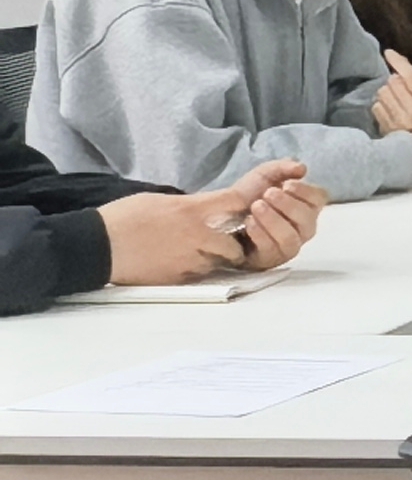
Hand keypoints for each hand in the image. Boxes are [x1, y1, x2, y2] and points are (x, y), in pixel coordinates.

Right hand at [96, 189, 254, 285]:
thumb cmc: (122, 218)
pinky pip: (195, 276)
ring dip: (212, 260)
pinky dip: (193, 271)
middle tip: (225, 243)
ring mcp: (187, 260)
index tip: (245, 210)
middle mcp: (196, 236)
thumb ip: (186, 205)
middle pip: (234, 244)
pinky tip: (177, 264)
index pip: (236, 202)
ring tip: (195, 254)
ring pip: (215, 263)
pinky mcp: (175, 279)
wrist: (97, 246)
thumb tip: (201, 208)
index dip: (245, 205)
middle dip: (233, 246)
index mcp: (191, 210)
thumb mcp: (158, 200)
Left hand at [223, 161, 322, 265]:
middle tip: (268, 194)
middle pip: (308, 221)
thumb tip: (301, 168)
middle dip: (288, 205)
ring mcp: (287, 247)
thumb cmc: (249, 195)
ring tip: (256, 207)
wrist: (220, 216)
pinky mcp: (269, 260)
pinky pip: (271, 250)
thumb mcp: (264, 175)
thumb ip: (283, 168)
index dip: (306, 192)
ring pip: (290, 238)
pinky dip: (260, 234)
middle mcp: (302, 229)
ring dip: (274, 220)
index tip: (287, 184)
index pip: (319, 200)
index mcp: (306, 206)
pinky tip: (249, 222)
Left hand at [370, 56, 411, 134]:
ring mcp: (399, 121)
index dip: (398, 62)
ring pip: (382, 92)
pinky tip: (389, 109)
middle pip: (393, 81)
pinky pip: (376, 106)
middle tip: (401, 88)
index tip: (388, 52)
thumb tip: (391, 54)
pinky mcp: (387, 128)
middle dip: (394, 81)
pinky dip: (380, 105)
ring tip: (395, 99)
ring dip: (386, 92)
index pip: (410, 77)